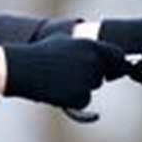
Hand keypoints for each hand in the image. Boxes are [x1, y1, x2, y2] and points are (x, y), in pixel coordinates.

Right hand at [2, 36, 129, 108]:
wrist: (23, 68)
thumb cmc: (40, 53)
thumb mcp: (63, 40)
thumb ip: (83, 46)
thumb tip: (96, 51)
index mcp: (91, 45)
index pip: (117, 55)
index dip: (115, 63)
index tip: (110, 70)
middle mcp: (93, 61)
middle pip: (101, 75)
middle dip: (90, 77)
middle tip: (68, 74)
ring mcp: (87, 78)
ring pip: (91, 87)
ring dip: (79, 87)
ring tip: (58, 80)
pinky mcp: (80, 94)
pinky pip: (84, 101)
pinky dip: (73, 100)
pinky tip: (58, 91)